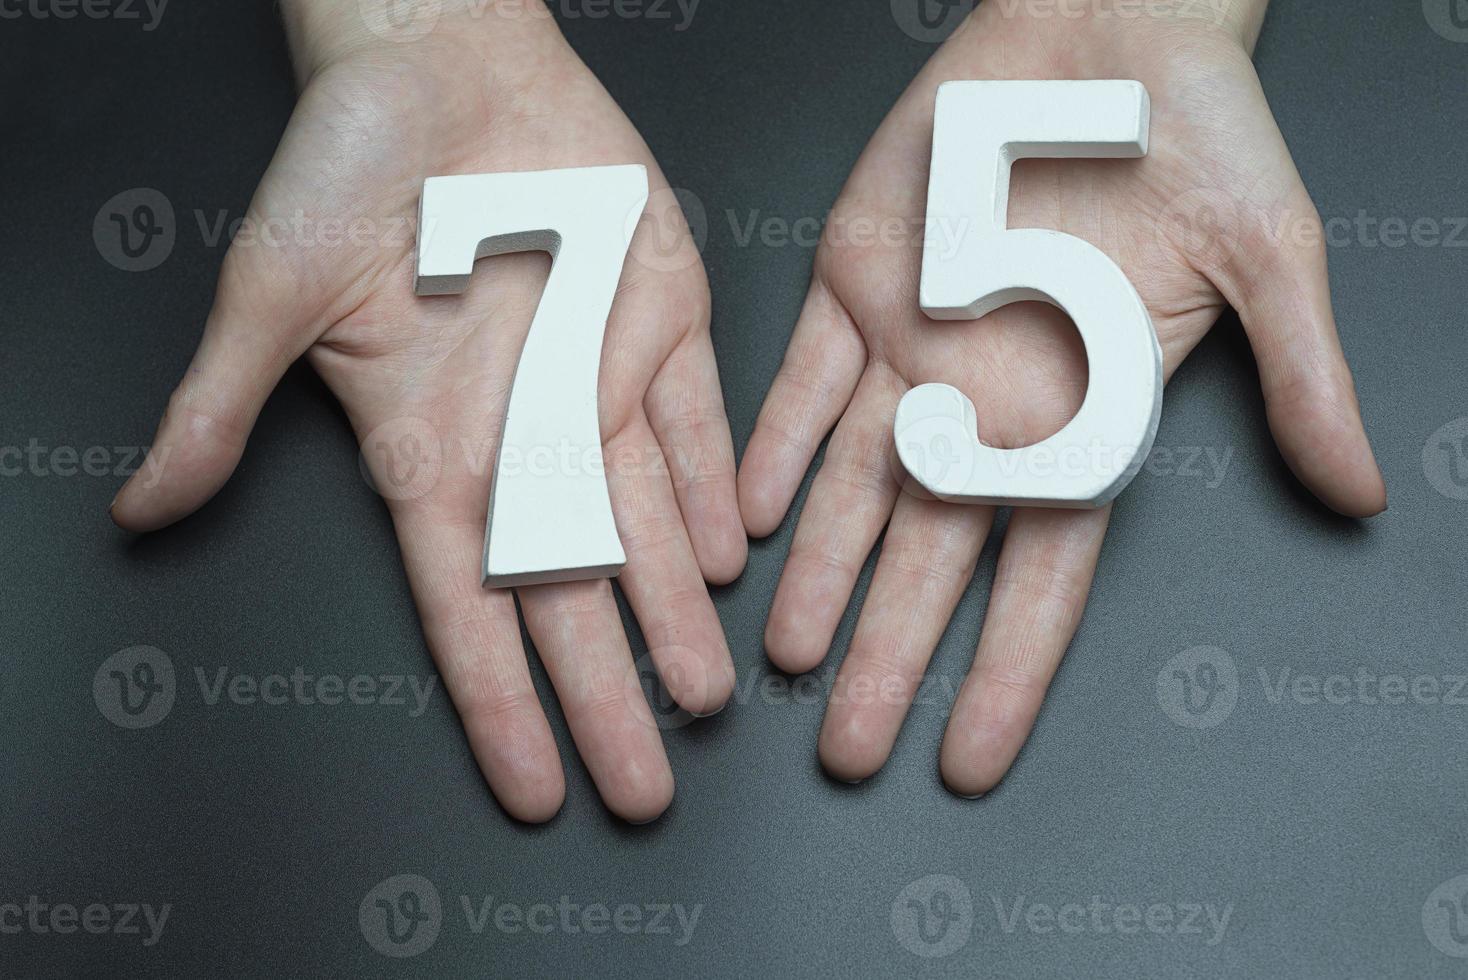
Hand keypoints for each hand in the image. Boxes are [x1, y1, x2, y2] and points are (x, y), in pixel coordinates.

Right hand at [110, 1, 744, 822]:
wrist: (437, 56)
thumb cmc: (343, 162)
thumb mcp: (271, 291)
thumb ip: (221, 407)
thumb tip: (138, 508)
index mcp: (433, 450)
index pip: (471, 610)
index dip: (504, 704)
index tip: (539, 788)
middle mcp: (524, 435)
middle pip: (572, 597)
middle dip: (609, 695)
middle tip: (647, 788)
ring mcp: (597, 381)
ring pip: (648, 526)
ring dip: (677, 611)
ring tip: (704, 696)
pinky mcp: (659, 318)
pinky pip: (698, 422)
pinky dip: (716, 486)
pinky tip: (733, 555)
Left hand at [737, 1, 1385, 795]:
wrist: (1108, 20)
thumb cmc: (1202, 132)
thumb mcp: (1269, 255)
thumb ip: (1299, 375)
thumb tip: (1360, 490)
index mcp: (1085, 417)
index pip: (1042, 577)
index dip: (1003, 672)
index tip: (967, 760)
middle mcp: (991, 404)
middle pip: (932, 559)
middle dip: (885, 656)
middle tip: (843, 750)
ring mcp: (913, 350)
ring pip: (855, 488)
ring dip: (817, 573)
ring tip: (782, 657)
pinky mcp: (853, 284)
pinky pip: (802, 384)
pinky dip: (774, 447)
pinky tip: (745, 517)